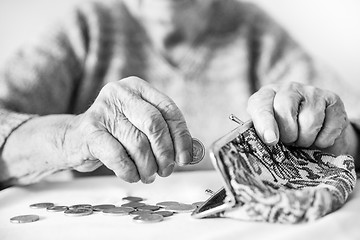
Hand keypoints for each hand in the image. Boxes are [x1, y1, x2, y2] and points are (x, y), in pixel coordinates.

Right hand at [63, 77, 192, 182]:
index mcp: (137, 88)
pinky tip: (132, 175)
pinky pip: (118, 156)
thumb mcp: (140, 126)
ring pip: (138, 143)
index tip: (184, 157)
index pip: (169, 110)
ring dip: (148, 166)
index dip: (181, 136)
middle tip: (166, 170)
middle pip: (155, 124)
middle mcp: (120, 93)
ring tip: (148, 175)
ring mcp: (102, 110)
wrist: (74, 138)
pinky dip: (130, 171)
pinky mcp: (90, 131)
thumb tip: (192, 152)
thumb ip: (165, 134)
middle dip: (165, 153)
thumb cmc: (114, 133)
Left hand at [247, 82, 352, 154]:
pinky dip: (323, 140)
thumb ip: (262, 134)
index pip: (262, 106)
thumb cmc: (284, 134)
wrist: (314, 134)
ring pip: (310, 120)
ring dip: (306, 139)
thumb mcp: (268, 134)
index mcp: (266, 95)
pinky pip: (330, 127)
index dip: (265, 124)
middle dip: (288, 134)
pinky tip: (318, 139)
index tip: (271, 140)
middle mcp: (289, 89)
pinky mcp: (334, 100)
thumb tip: (268, 138)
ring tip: (302, 140)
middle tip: (289, 142)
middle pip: (286, 111)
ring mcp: (312, 92)